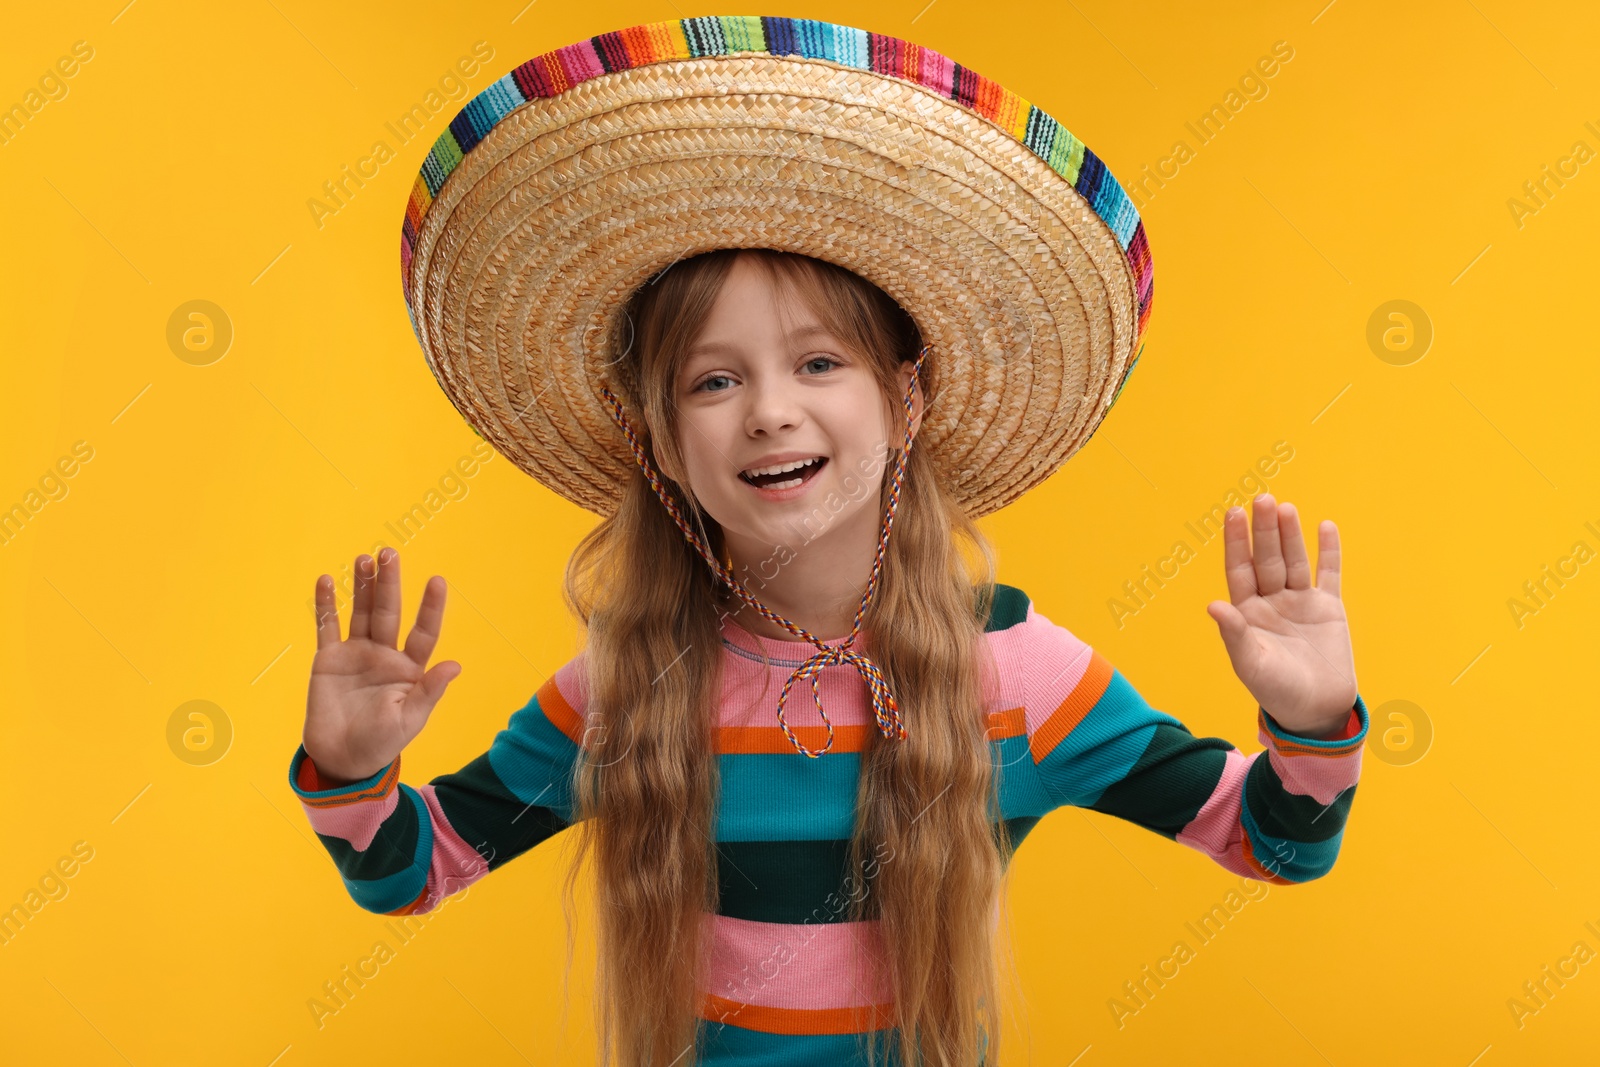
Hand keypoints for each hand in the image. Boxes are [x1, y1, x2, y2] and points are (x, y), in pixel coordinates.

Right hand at [303, 548, 461, 784]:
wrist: (342, 759)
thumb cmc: (382, 743)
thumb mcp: (410, 720)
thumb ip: (429, 691)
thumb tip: (455, 665)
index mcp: (409, 668)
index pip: (423, 631)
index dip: (430, 607)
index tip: (437, 580)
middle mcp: (384, 654)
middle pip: (389, 612)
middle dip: (389, 583)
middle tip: (389, 553)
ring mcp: (356, 653)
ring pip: (360, 612)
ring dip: (362, 585)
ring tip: (364, 558)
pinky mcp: (328, 659)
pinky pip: (327, 627)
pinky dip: (325, 605)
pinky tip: (326, 581)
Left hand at [1205, 495, 1356, 738]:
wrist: (1317, 710)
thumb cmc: (1276, 691)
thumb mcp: (1251, 665)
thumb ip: (1234, 634)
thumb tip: (1212, 605)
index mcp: (1246, 612)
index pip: (1239, 569)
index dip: (1237, 542)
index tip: (1234, 513)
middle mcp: (1270, 601)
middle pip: (1266, 558)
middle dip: (1264, 530)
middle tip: (1263, 499)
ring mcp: (1300, 602)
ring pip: (1294, 560)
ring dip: (1290, 535)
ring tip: (1285, 508)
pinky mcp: (1328, 607)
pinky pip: (1328, 573)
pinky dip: (1329, 551)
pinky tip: (1324, 526)